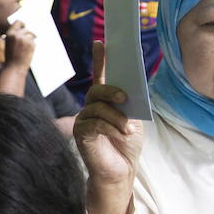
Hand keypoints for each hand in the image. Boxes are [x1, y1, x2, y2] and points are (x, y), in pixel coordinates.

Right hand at [2, 21, 36, 69]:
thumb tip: (23, 27)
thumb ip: (15, 35)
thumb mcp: (9, 43)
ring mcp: (24, 39)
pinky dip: (32, 46)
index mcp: (9, 34)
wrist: (14, 67)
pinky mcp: (31, 43)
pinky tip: (27, 52)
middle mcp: (17, 35)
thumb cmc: (11, 56)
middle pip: (26, 29)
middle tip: (25, 43)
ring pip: (31, 35)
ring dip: (30, 40)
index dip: (22, 24)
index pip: (18, 22)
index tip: (24, 26)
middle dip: (27, 34)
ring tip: (25, 49)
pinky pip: (33, 41)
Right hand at [74, 41, 143, 184]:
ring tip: (127, 130)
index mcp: (105, 101)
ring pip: (97, 107)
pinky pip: (95, 123)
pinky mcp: (80, 133)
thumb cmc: (126, 146)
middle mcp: (91, 107)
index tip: (101, 42)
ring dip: (117, 117)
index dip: (100, 59)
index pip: (101, 76)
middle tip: (125, 99)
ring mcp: (84, 119)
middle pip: (97, 89)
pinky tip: (119, 135)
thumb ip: (127, 106)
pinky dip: (111, 128)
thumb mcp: (133, 121)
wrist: (120, 170)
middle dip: (111, 91)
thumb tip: (125, 95)